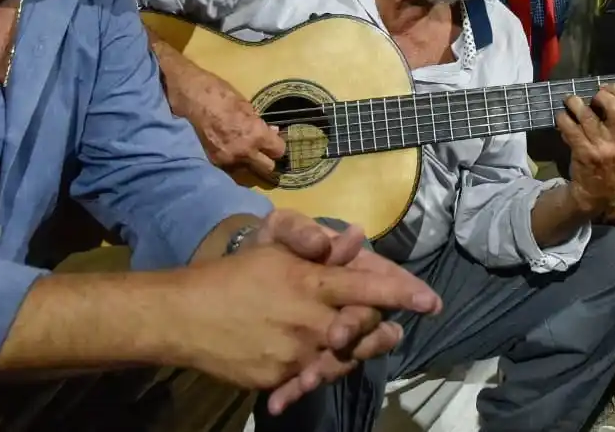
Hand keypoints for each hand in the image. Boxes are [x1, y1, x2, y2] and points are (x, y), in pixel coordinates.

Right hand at [172, 219, 441, 405]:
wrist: (183, 316)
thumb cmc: (232, 273)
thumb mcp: (273, 246)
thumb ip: (314, 242)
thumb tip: (355, 236)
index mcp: (311, 283)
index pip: (369, 288)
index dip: (403, 293)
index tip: (431, 301)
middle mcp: (310, 321)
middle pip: (363, 329)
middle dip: (381, 329)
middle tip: (393, 329)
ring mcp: (295, 354)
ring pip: (342, 358)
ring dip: (358, 351)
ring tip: (363, 343)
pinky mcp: (278, 378)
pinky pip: (311, 378)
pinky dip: (320, 372)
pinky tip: (322, 365)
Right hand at [177, 67, 284, 179]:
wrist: (188, 98)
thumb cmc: (218, 94)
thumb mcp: (245, 105)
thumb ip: (259, 122)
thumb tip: (271, 131)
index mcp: (255, 135)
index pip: (278, 151)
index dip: (277, 146)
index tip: (273, 142)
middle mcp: (243, 152)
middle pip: (267, 168)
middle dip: (266, 159)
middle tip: (262, 151)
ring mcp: (226, 160)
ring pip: (247, 171)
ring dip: (248, 163)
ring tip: (242, 152)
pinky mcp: (212, 162)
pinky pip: (229, 169)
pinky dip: (231, 163)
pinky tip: (227, 151)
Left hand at [559, 83, 614, 213]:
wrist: (598, 191)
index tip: (608, 88)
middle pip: (614, 107)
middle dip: (601, 95)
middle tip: (593, 96)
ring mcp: (601, 146)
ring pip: (586, 114)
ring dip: (575, 103)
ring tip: (571, 101)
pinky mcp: (583, 151)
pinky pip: (569, 127)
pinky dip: (562, 118)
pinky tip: (562, 117)